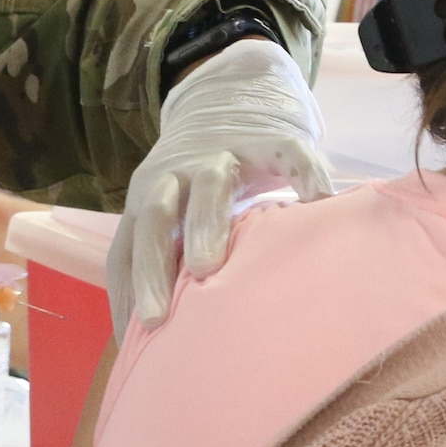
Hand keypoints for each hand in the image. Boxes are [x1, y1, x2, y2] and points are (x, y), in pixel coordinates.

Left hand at [108, 40, 330, 337]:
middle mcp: (178, 174)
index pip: (128, 247)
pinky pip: (290, 154)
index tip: (134, 338)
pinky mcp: (274, 138)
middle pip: (157, 216)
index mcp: (149, 200)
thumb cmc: (200, 186)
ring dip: (205, 222)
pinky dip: (304, 177)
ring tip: (210, 268)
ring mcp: (226, 152)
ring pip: (210, 182)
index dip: (128, 292)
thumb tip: (154, 346)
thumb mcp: (176, 218)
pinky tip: (317, 207)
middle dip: (154, 265)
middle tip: (157, 317)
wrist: (234, 100)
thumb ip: (167, 265)